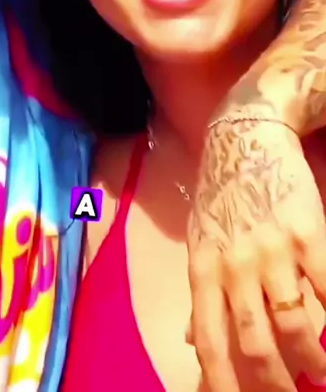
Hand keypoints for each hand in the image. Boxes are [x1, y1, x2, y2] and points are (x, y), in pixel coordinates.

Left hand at [187, 119, 325, 391]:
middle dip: (279, 383)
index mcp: (203, 270)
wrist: (245, 139)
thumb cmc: (220, 194)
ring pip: (298, 325)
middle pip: (257, 344)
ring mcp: (273, 251)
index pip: (210, 342)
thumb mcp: (198, 240)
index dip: (223, 385)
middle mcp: (236, 266)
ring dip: (316, 361)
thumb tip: (193, 341)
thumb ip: (202, 291)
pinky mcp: (308, 234)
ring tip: (323, 375)